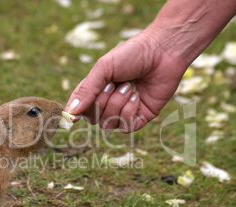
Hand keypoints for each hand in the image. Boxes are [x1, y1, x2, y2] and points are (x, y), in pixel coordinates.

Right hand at [65, 29, 187, 132]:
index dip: (76, 112)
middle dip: (102, 102)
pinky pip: (126, 127)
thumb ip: (86, 90)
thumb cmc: (132, 53)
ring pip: (108, 124)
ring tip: (129, 86)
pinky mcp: (141, 117)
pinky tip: (137, 97)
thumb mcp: (104, 68)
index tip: (73, 114)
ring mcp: (124, 111)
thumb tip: (71, 112)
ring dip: (117, 105)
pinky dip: (129, 113)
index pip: (80, 109)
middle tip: (114, 84)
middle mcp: (108, 102)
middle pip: (93, 119)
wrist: (164, 51)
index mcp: (96, 89)